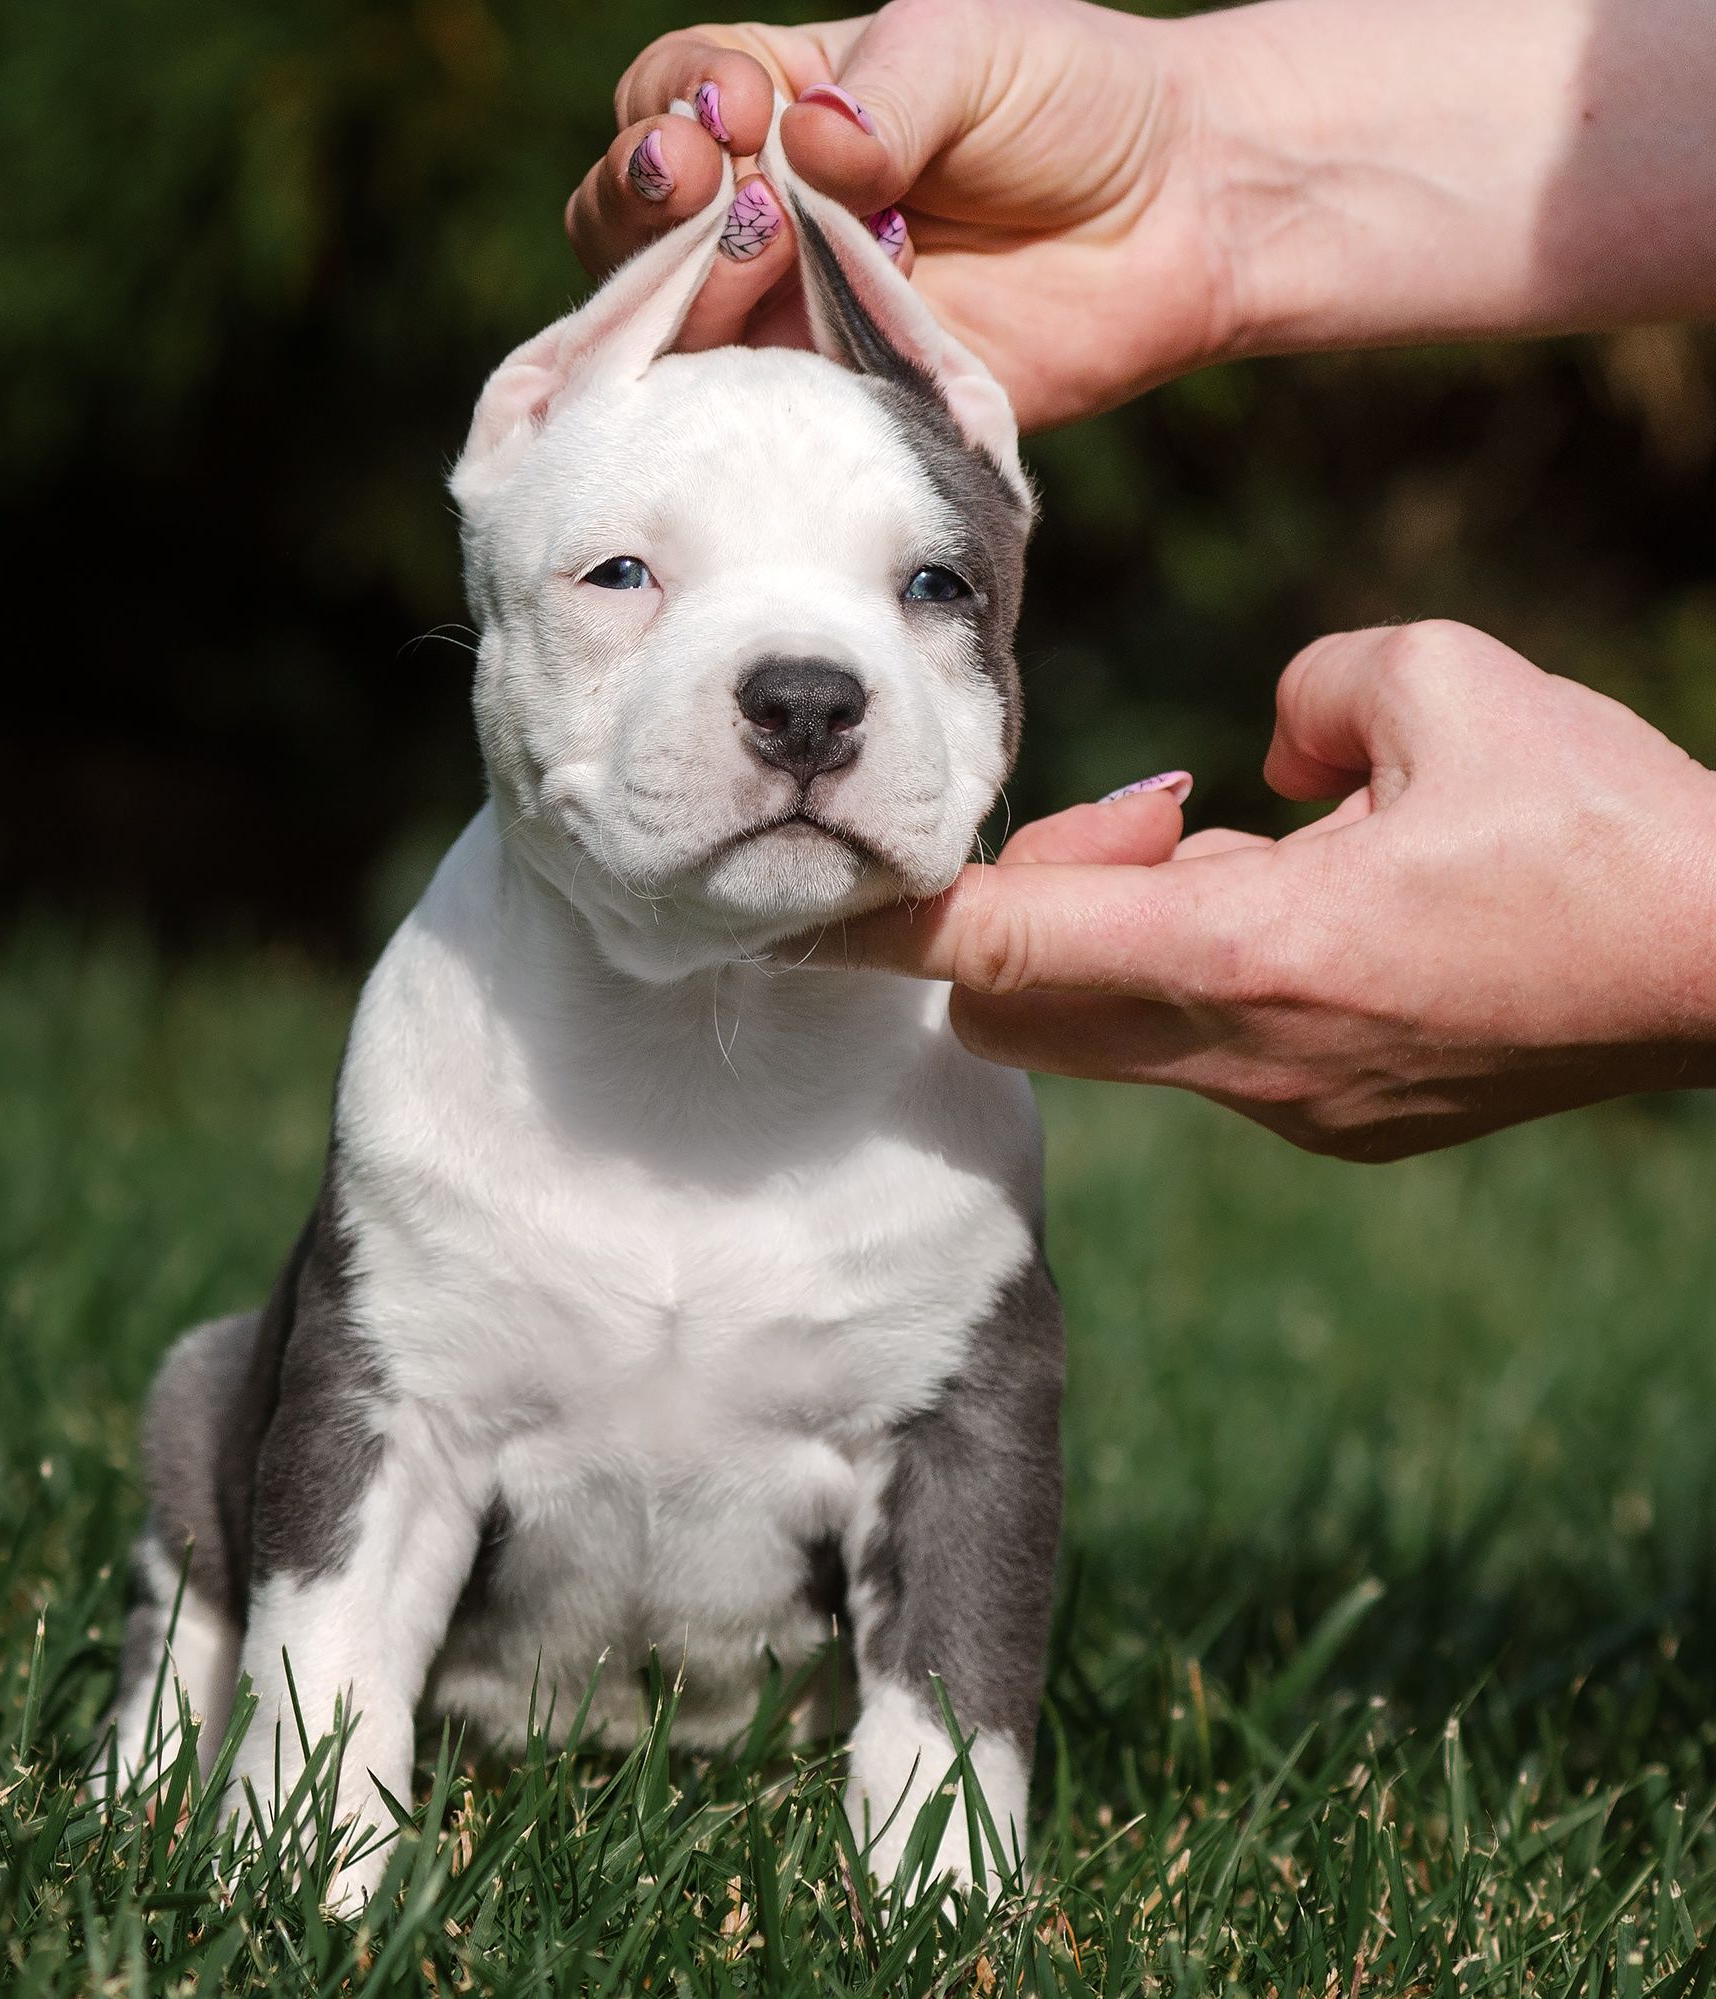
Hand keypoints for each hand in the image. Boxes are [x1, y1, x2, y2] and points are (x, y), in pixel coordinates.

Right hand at [564, 0, 1236, 428]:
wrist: (1179, 219)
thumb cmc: (1074, 104)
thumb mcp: (975, 48)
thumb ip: (887, 92)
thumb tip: (809, 148)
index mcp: (780, 105)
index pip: (667, 100)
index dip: (681, 106)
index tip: (745, 108)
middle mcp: (765, 213)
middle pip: (630, 220)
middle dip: (645, 201)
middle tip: (709, 189)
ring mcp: (791, 318)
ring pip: (672, 324)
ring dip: (693, 289)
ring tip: (765, 254)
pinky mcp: (837, 405)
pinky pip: (755, 413)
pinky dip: (747, 390)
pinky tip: (778, 358)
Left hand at [816, 622, 1715, 1159]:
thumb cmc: (1605, 828)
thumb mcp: (1447, 687)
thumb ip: (1309, 686)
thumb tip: (1257, 750)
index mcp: (1251, 950)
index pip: (1003, 948)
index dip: (887, 929)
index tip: (799, 918)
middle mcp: (1247, 1056)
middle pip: (1022, 1014)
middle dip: (1024, 918)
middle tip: (1141, 823)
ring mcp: (1292, 1110)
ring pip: (1113, 1033)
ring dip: (1123, 938)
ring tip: (1247, 846)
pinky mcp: (1337, 1125)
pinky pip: (1202, 1049)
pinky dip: (1199, 975)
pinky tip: (1308, 910)